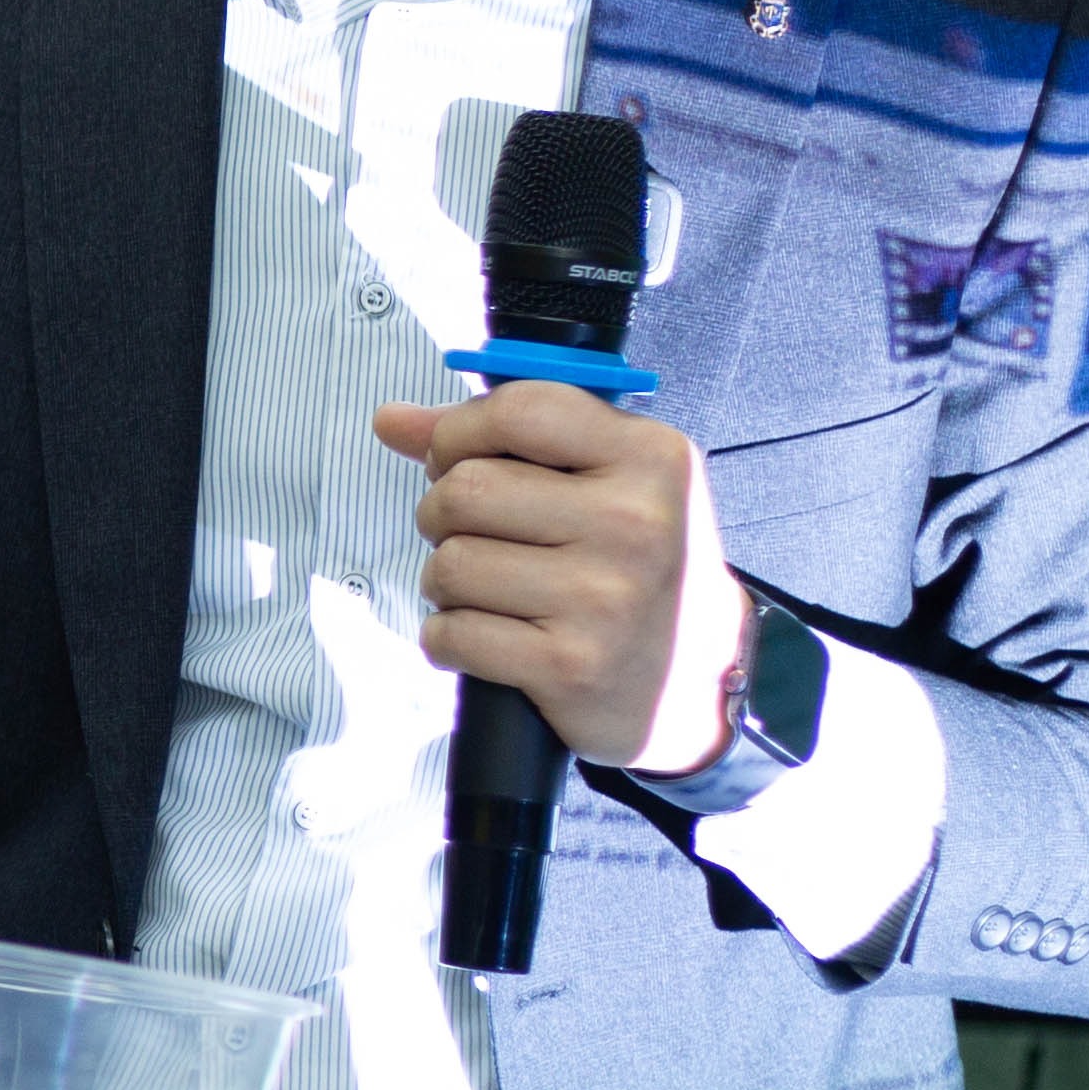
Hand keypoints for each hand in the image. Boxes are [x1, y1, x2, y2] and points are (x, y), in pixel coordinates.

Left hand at [374, 382, 736, 770]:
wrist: (695, 678)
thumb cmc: (633, 563)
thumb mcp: (601, 481)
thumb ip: (499, 439)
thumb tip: (392, 420)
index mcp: (650, 457)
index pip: (517, 411)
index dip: (460, 433)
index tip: (458, 460)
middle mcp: (635, 522)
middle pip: (464, 490)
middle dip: (442, 516)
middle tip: (476, 538)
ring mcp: (605, 597)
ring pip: (449, 564)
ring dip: (445, 583)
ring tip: (488, 592)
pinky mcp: (571, 666)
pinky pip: (453, 633)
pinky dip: (448, 638)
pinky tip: (489, 638)